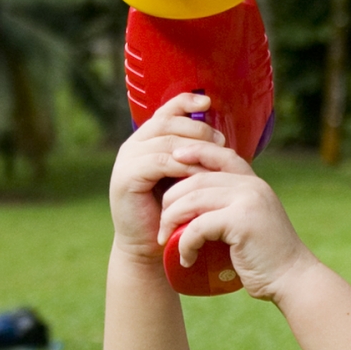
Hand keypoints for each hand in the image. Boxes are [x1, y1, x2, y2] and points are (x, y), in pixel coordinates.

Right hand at [109, 93, 227, 261]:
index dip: (185, 102)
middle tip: (222, 142)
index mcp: (148, 141)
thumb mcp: (187, 177)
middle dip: (198, 128)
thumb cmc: (174, 211)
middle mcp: (134, 145)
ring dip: (195, 146)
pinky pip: (159, 162)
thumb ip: (196, 156)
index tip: (209, 102)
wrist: (153, 247)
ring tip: (217, 155)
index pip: (165, 111)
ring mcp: (127, 160)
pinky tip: (200, 172)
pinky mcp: (126, 177)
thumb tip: (224, 137)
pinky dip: (183, 165)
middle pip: (168, 122)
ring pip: (166, 140)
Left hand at [158, 144, 315, 300]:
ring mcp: (248, 201)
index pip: (220, 155)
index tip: (172, 158)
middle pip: (197, 178)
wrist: (292, 279)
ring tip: (166, 239)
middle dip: (171, 198)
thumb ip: (231, 207)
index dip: (194, 152)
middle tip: (161, 223)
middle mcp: (252, 186)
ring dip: (172, 220)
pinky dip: (185, 243)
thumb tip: (195, 204)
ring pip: (193, 199)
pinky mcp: (242, 221)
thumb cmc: (266, 257)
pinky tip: (186, 258)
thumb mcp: (250, 222)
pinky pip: (198, 226)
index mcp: (253, 183)